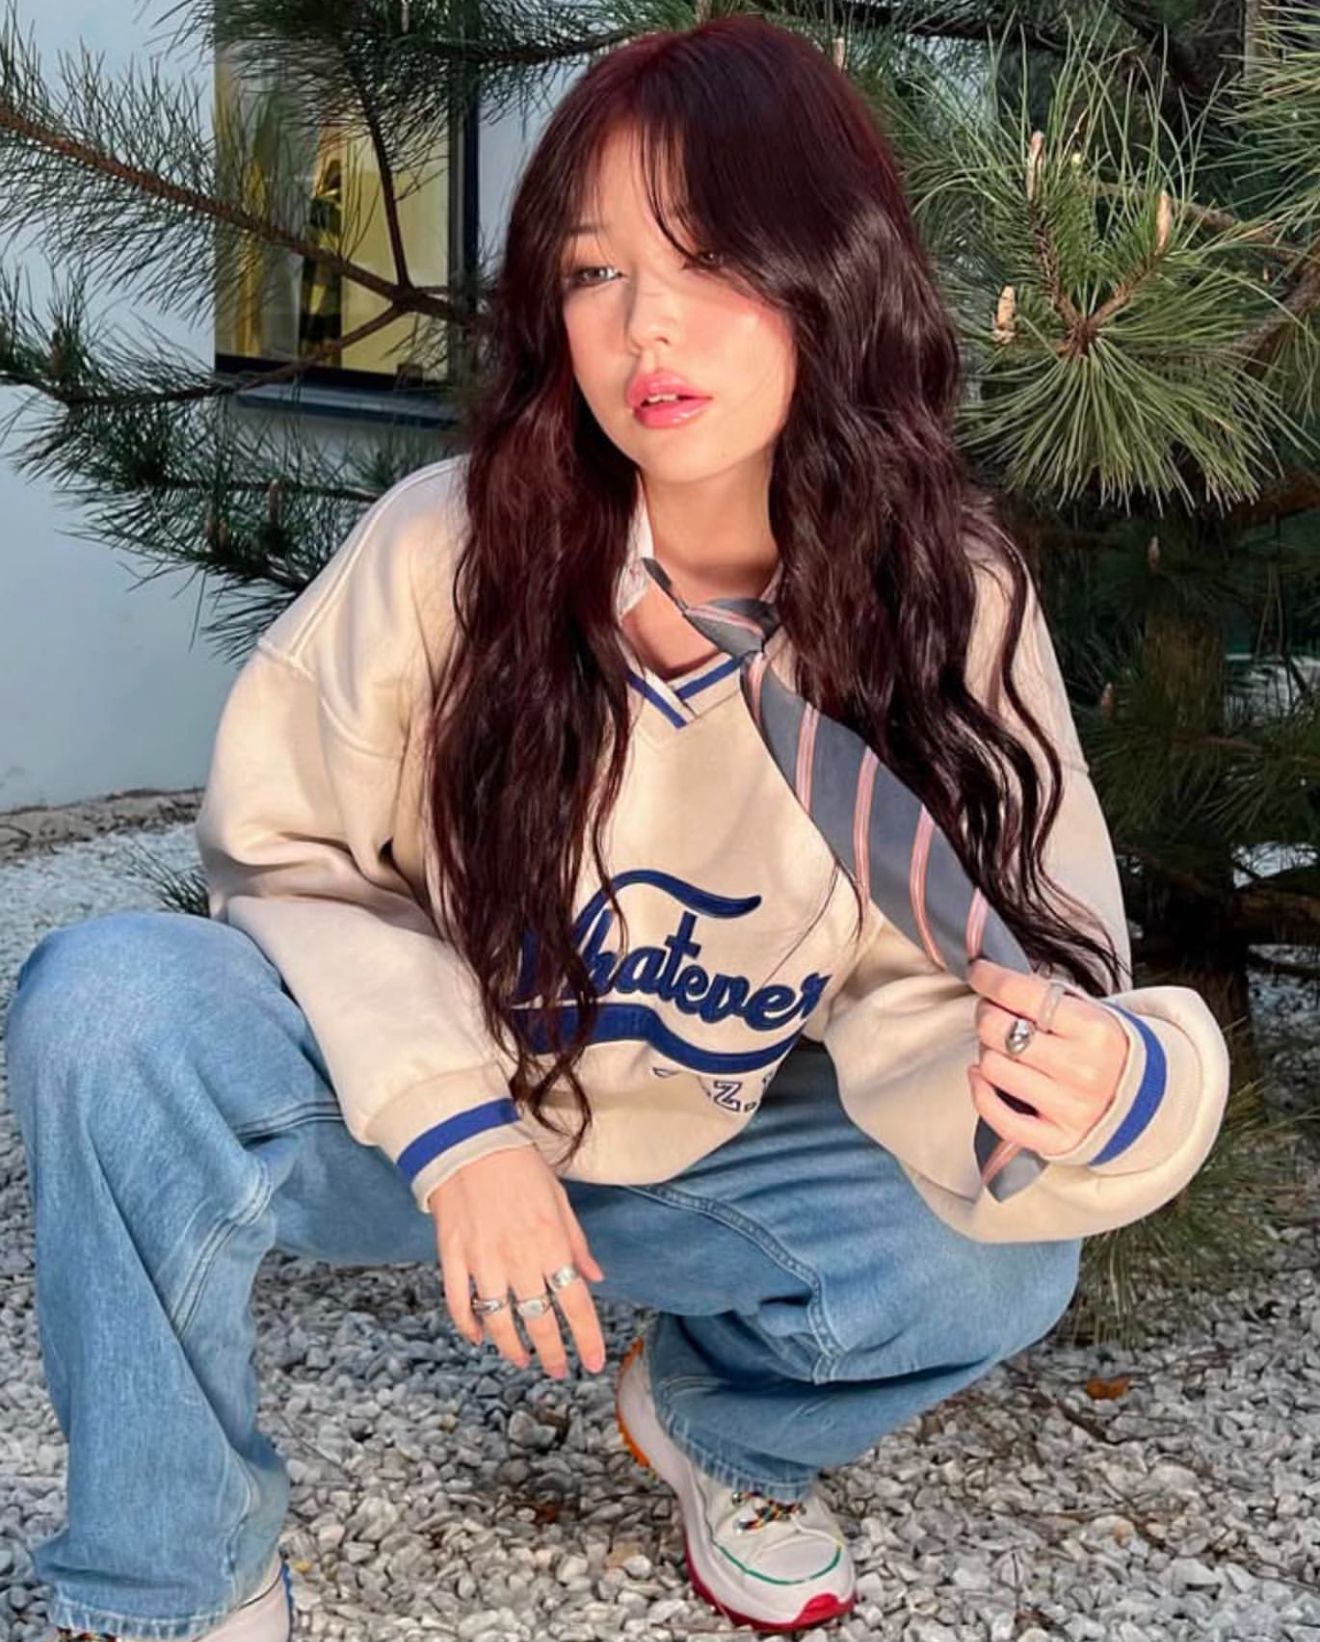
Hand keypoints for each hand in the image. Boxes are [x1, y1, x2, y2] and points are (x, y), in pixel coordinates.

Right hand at [428, 1145, 607, 1378]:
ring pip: (499, 1322)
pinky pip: (459, 1304)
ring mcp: (482, 1261)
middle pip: (539, 1322)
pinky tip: (480, 1336)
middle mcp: (519, 1258)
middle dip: (551, 1353)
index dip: (587, 1339)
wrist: (468, 1141)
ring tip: (521, 1359)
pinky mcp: (452, 1257)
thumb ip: (577, 1242)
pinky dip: (469, 1326)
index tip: (593, 1362)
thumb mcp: (559, 1198)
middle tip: (557, 1370)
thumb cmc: (519, 1165)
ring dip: (512, 1347)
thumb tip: (594, 1277)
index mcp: (551, 1243)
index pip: (576, 1304)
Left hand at [966, 958, 1128, 1158]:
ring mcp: (1070, 1108)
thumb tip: (994, 977)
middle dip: (986, 1014)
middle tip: (992, 1012)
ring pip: (993, 1068)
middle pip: (998, 1031)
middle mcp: (1083, 1070)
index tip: (978, 971)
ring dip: (987, 1052)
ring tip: (1002, 1047)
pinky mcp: (1057, 1140)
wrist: (1146, 1100)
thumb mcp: (1091, 1011)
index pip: (1022, 994)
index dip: (990, 978)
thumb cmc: (1106, 1049)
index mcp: (1094, 1030)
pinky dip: (981, 1092)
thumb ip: (1046, 995)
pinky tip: (983, 1076)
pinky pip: (998, 1117)